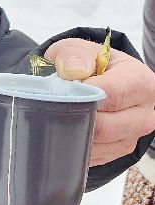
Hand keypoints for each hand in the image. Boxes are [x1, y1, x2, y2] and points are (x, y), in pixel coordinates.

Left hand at [45, 37, 154, 165]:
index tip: (66, 88)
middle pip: (106, 126)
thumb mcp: (78, 49)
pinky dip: (77, 144)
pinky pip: (94, 156)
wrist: (92, 80)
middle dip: (76, 115)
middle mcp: (145, 112)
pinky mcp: (120, 150)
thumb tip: (72, 71)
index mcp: (141, 82)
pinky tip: (69, 126)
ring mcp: (133, 135)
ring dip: (74, 130)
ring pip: (98, 145)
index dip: (84, 93)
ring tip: (63, 111)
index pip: (112, 95)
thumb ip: (74, 54)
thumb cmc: (88, 64)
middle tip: (59, 103)